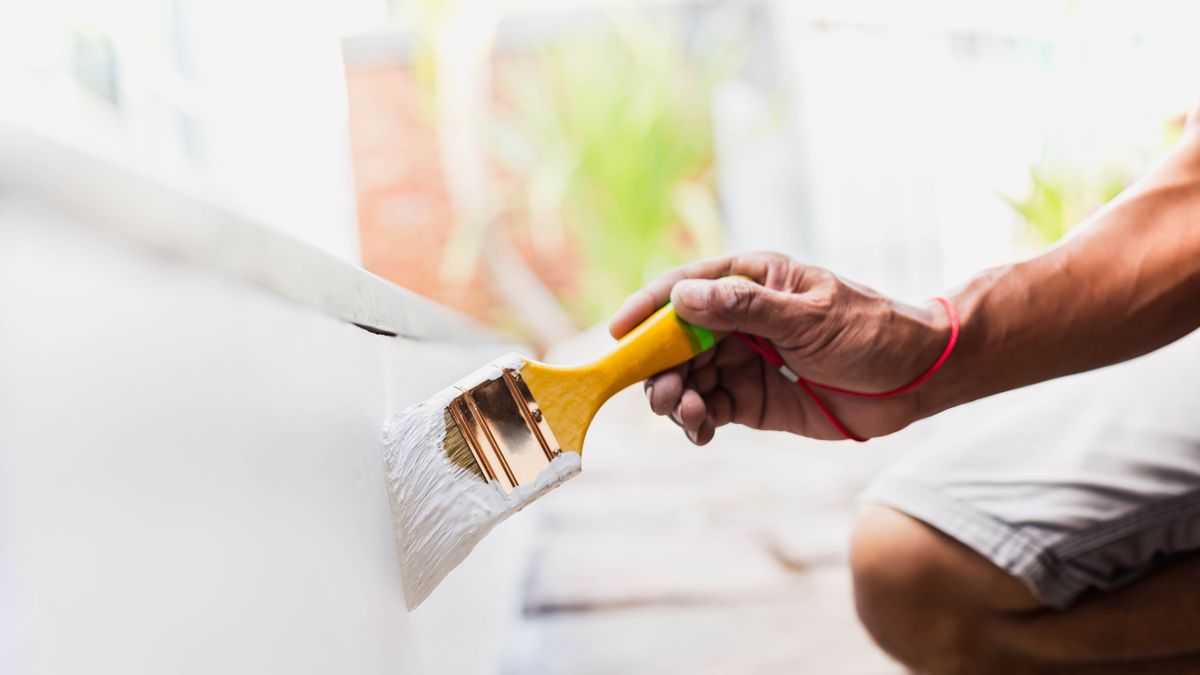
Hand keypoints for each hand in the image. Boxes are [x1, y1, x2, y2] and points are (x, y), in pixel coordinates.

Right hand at [608, 252, 951, 442]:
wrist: (915, 378)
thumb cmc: (871, 330)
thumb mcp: (810, 315)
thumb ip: (747, 309)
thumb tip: (685, 300)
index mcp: (750, 282)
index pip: (685, 289)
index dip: (647, 309)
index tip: (618, 333)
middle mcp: (737, 319)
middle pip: (675, 340)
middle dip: (660, 367)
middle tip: (663, 395)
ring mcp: (742, 360)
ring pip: (687, 377)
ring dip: (677, 397)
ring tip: (689, 415)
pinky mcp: (751, 399)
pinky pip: (709, 408)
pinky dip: (697, 422)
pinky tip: (701, 431)